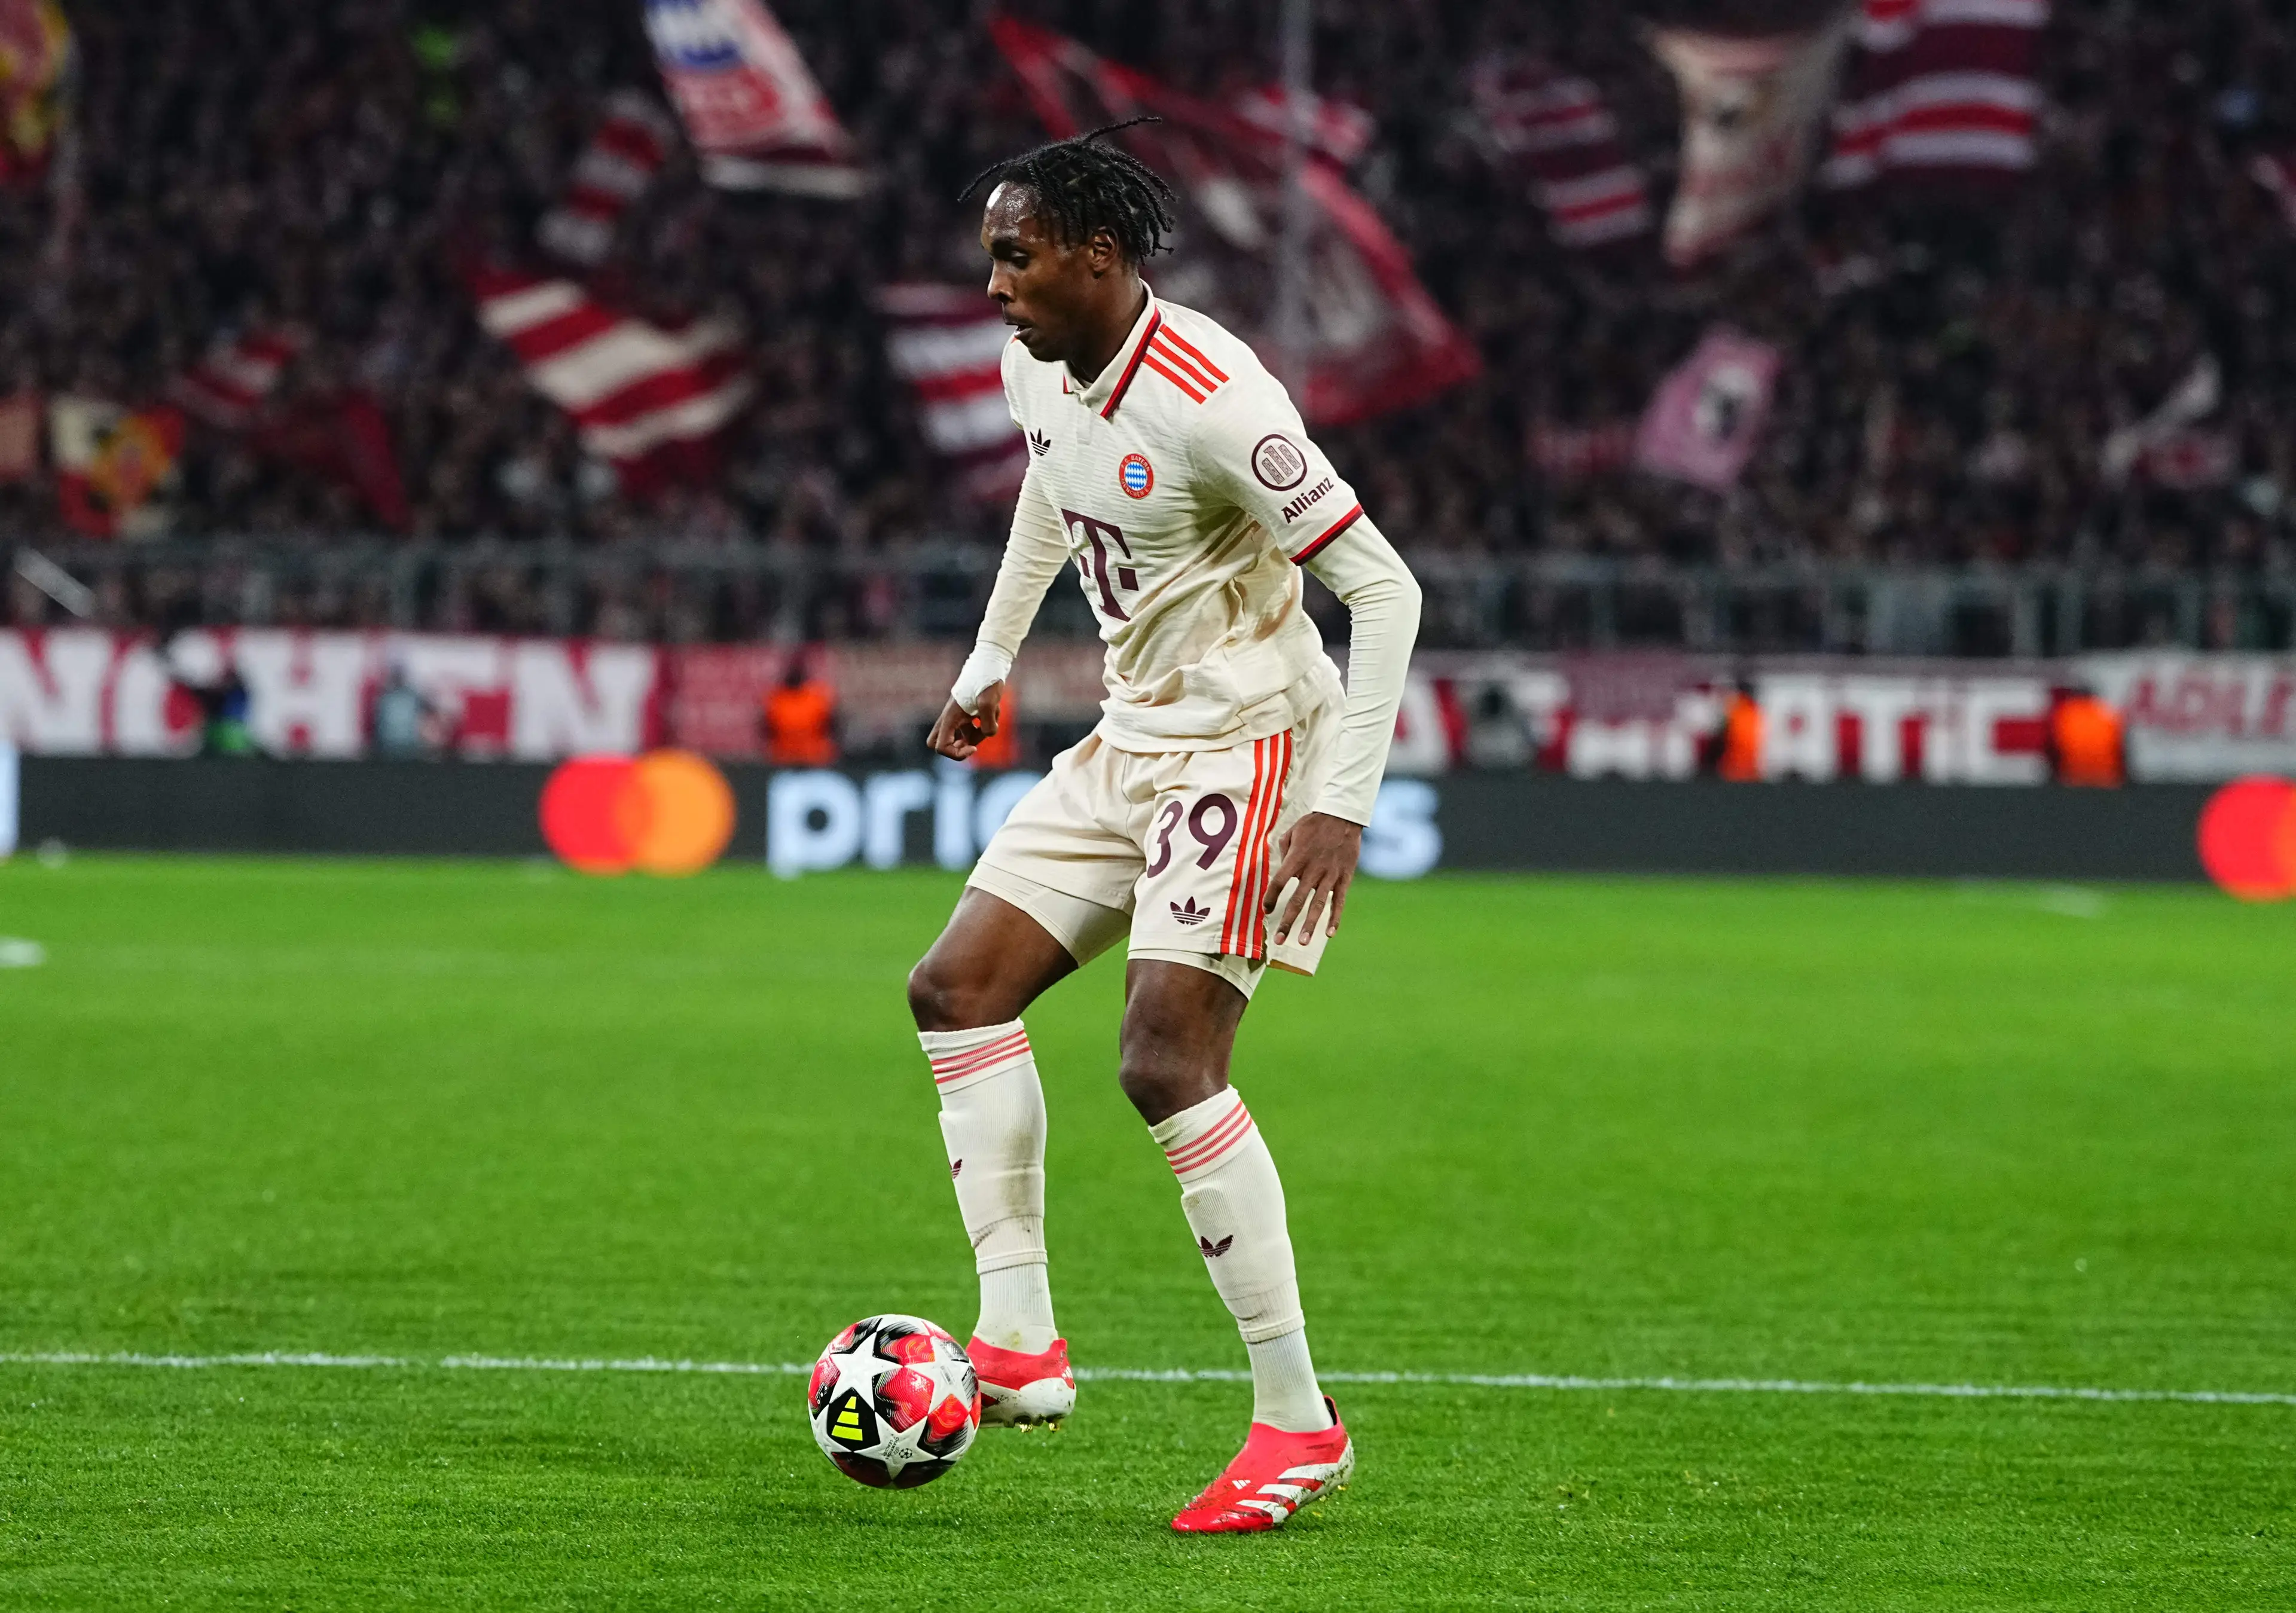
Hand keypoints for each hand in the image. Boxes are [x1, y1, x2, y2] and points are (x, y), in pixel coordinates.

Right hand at [927, 681, 1003, 760]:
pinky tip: (994, 712)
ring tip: (993, 714)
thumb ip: (988, 723)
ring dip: (979, 734)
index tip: (974, 748)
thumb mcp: (989, 701)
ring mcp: (958, 716)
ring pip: (962, 738)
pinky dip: (984, 726)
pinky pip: (973, 729)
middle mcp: (950, 718)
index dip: (957, 754)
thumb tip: (988, 734)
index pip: (941, 747)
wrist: (989, 664)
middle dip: (957, 749)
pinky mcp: (967, 714)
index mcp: (950, 717)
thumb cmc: (986, 680)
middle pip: (938, 744)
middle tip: (972, 744)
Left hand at [1262, 811, 1362, 945]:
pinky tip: (1330, 933)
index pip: (1278, 882)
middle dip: (1287, 922)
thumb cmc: (1314, 824)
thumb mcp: (1292, 832)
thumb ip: (1284, 852)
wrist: (1343, 816)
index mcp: (1296, 858)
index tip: (1266, 911)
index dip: (1270, 898)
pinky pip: (1339, 901)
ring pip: (1318, 905)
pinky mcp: (1344, 878)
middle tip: (1279, 941)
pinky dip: (1335, 918)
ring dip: (1310, 925)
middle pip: (1297, 900)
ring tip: (1303, 942)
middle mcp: (1312, 870)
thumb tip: (1281, 871)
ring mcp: (1330, 875)